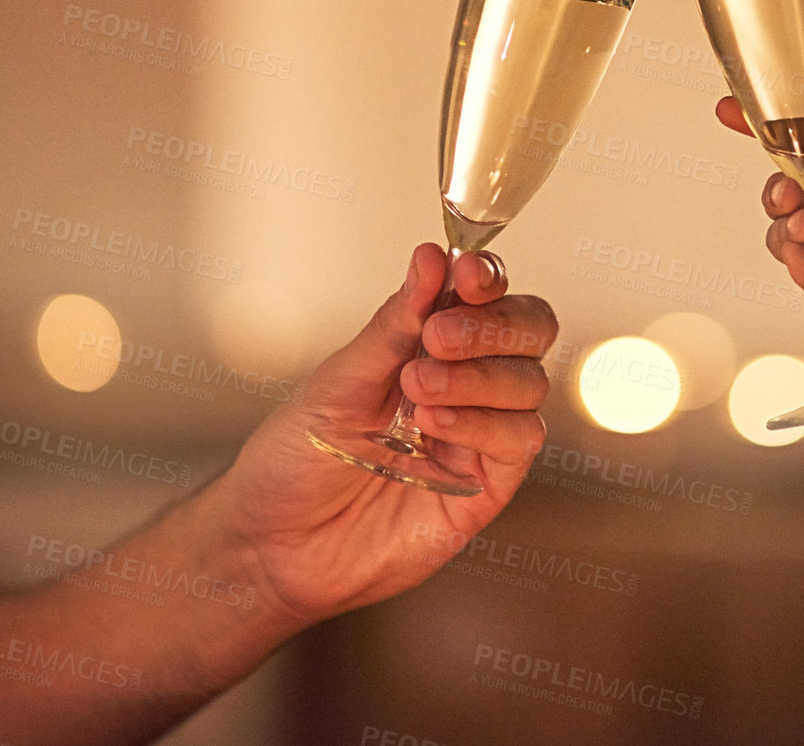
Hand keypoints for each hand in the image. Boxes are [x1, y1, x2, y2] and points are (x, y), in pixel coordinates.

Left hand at [215, 243, 554, 620]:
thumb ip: (394, 325)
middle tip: (438, 336)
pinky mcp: (486, 487)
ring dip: (478, 376)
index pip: (488, 296)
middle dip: (492, 323)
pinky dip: (484, 423)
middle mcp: (465, 384)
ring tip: (417, 388)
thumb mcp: (337, 380)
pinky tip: (435, 423)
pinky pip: (519, 440)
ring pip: (529, 383)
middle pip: (530, 330)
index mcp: (428, 347)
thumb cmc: (295, 461)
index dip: (488, 277)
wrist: (273, 546)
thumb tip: (430, 258)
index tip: (466, 270)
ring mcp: (478, 435)